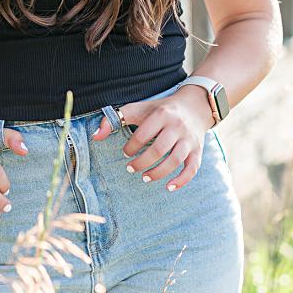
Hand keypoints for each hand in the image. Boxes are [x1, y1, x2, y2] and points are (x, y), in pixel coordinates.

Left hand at [91, 86, 214, 190]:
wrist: (194, 105)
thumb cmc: (160, 110)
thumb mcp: (139, 108)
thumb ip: (115, 119)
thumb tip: (95, 136)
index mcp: (161, 114)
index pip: (142, 134)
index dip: (130, 147)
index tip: (126, 153)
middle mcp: (177, 126)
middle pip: (159, 149)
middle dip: (142, 163)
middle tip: (131, 168)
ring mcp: (189, 139)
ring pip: (175, 160)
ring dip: (158, 173)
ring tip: (145, 178)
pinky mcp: (197, 150)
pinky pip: (192, 168)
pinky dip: (182, 180)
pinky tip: (169, 187)